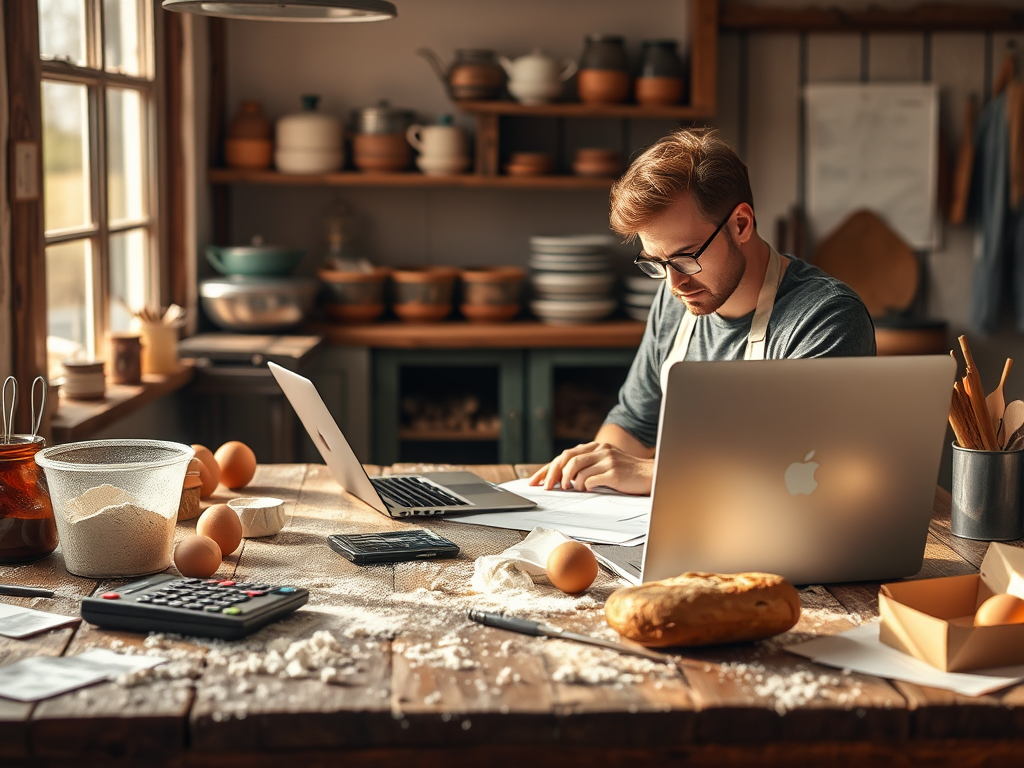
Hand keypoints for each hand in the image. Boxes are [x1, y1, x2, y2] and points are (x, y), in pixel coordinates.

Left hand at [527, 442, 653, 495]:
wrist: (651, 476)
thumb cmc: (628, 473)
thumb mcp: (607, 463)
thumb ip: (589, 465)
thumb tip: (564, 478)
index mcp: (596, 447)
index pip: (565, 455)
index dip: (548, 468)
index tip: (535, 480)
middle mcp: (600, 450)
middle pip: (567, 458)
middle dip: (553, 474)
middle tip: (547, 487)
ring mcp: (607, 460)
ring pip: (575, 468)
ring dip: (568, 481)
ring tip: (569, 489)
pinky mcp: (613, 472)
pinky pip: (589, 480)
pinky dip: (583, 486)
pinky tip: (586, 490)